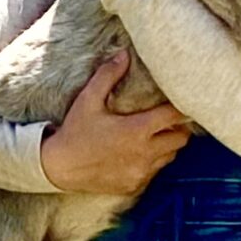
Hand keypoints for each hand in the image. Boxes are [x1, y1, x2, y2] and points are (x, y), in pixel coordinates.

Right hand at [38, 50, 189, 195]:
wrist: (59, 169)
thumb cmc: (74, 132)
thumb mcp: (88, 100)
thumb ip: (108, 75)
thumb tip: (123, 54)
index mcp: (137, 130)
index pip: (175, 117)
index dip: (180, 108)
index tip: (179, 102)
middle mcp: (145, 154)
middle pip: (181, 139)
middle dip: (178, 128)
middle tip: (167, 119)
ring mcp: (141, 172)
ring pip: (170, 157)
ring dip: (167, 146)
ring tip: (154, 135)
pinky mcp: (135, 186)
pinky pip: (155, 172)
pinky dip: (153, 162)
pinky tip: (138, 154)